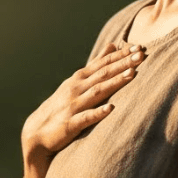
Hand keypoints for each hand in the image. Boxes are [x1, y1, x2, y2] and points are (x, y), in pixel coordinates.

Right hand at [21, 42, 147, 157]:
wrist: (36, 132)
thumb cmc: (61, 106)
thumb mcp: (77, 82)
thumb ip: (96, 64)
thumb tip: (113, 45)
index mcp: (79, 78)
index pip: (103, 63)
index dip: (121, 55)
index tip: (139, 47)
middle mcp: (76, 88)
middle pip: (103, 74)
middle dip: (123, 63)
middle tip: (141, 54)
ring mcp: (73, 106)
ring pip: (97, 92)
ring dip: (114, 83)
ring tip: (132, 74)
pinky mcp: (70, 124)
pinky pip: (86, 118)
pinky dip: (98, 113)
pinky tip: (111, 109)